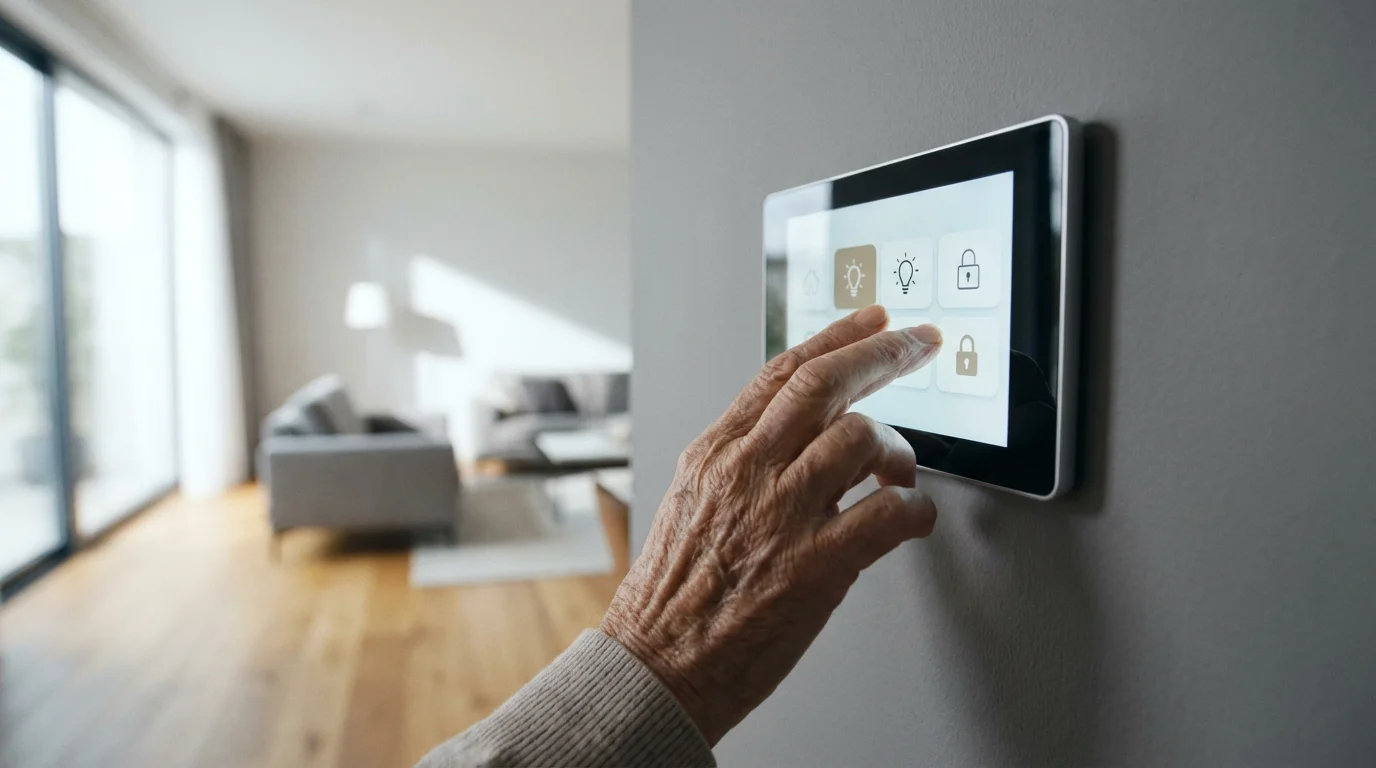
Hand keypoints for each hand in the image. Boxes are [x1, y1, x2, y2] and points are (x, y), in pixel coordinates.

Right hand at [601, 305, 942, 743]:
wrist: (656, 665)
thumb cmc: (672, 595)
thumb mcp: (691, 501)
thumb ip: (741, 461)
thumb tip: (798, 431)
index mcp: (715, 452)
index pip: (783, 371)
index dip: (837, 336)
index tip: (874, 319)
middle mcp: (747, 471)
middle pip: (826, 384)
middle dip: (885, 353)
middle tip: (921, 343)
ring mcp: (781, 516)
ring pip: (861, 437)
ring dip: (898, 450)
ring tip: (898, 474)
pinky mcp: (814, 567)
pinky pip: (890, 515)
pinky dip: (916, 510)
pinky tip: (911, 518)